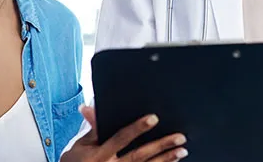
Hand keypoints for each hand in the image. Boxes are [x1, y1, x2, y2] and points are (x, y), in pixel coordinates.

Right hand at [60, 106, 187, 161]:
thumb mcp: (80, 146)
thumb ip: (93, 128)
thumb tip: (91, 107)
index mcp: (100, 154)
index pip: (121, 138)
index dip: (137, 128)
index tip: (154, 118)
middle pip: (139, 156)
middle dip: (160, 146)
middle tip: (179, 137)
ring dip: (166, 160)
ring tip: (182, 150)